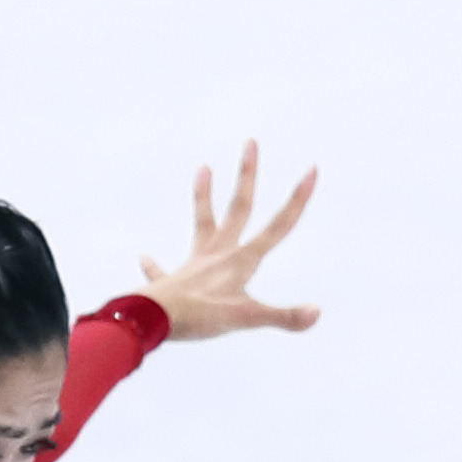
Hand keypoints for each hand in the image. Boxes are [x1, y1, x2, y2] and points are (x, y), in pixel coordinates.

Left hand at [140, 142, 320, 339]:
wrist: (151, 319)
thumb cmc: (200, 317)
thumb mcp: (248, 318)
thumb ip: (284, 317)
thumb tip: (316, 312)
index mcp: (240, 261)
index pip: (277, 227)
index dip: (297, 200)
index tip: (310, 169)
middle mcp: (218, 254)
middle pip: (238, 207)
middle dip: (247, 175)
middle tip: (250, 142)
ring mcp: (193, 264)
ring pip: (202, 222)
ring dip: (203, 195)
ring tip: (203, 167)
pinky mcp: (170, 283)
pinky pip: (162, 271)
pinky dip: (154, 266)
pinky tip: (144, 257)